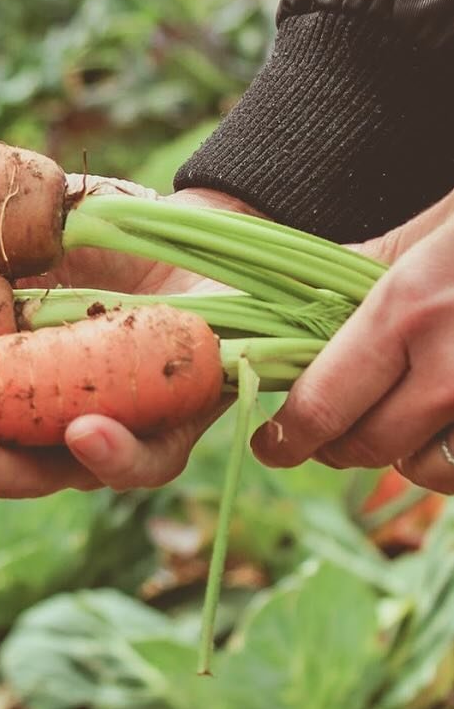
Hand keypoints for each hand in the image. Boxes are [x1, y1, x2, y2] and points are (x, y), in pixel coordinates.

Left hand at [252, 190, 453, 493]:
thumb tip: (288, 304)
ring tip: (406, 420)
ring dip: (408, 456)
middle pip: (367, 446)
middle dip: (336, 446)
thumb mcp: (425, 237)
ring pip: (429, 470)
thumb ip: (361, 276)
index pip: (323, 404)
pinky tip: (450, 425)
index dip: (287, 437)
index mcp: (407, 310)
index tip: (272, 446)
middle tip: (326, 435)